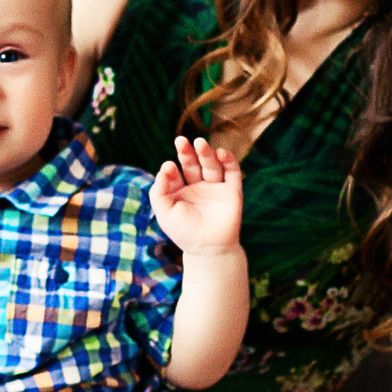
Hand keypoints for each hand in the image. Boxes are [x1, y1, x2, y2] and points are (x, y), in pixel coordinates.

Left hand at [149, 137, 243, 255]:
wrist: (209, 250)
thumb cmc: (183, 232)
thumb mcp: (164, 212)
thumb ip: (158, 190)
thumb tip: (166, 166)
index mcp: (179, 191)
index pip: (175, 173)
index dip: (171, 169)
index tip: (169, 169)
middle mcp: (198, 187)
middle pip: (192, 164)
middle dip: (187, 152)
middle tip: (181, 141)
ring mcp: (215, 188)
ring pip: (211, 165)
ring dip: (206, 153)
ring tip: (200, 143)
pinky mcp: (232, 191)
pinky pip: (232, 173)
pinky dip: (229, 161)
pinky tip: (221, 153)